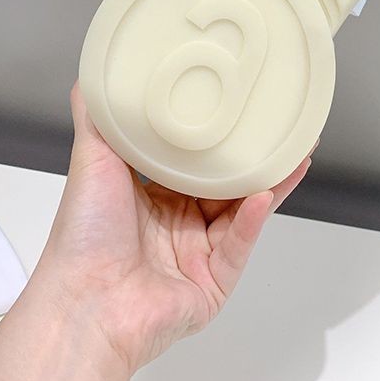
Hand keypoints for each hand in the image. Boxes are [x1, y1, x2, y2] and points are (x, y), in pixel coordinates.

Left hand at [36, 83, 312, 374]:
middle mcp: (177, 225)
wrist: (84, 304)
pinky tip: (264, 193)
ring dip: (268, 183)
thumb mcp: (91, 159)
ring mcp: (198, 255)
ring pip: (242, 211)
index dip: (216, 134)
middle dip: (253, 157)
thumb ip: (98, 118)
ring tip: (296, 151)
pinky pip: (239, 245)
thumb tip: (91, 76)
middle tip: (282, 125)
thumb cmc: (83, 233)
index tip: (238, 103)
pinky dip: (253, 220)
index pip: (192, 160)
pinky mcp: (214, 283)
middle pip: (225, 184)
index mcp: (150, 198)